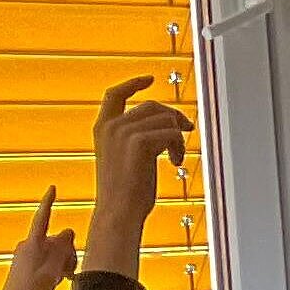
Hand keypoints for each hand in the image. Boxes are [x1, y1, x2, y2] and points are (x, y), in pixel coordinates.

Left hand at [0, 189, 73, 289]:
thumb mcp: (53, 269)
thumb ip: (62, 248)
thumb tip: (68, 231)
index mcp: (33, 244)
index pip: (43, 218)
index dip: (49, 202)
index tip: (53, 188)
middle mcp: (29, 246)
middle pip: (57, 239)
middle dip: (69, 251)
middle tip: (69, 271)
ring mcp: (28, 255)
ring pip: (56, 250)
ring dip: (65, 262)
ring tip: (64, 278)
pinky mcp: (29, 264)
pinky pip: (49, 259)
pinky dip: (58, 267)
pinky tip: (59, 280)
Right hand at [89, 77, 189, 250]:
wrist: (119, 211)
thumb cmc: (128, 192)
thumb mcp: (128, 158)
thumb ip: (139, 137)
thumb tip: (171, 124)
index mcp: (102, 128)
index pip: (114, 94)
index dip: (133, 83)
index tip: (150, 78)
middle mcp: (109, 126)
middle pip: (152, 106)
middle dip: (174, 118)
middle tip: (187, 131)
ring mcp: (122, 132)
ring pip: (165, 118)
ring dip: (178, 138)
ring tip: (176, 158)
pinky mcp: (137, 141)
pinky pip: (171, 132)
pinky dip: (179, 147)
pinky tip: (175, 163)